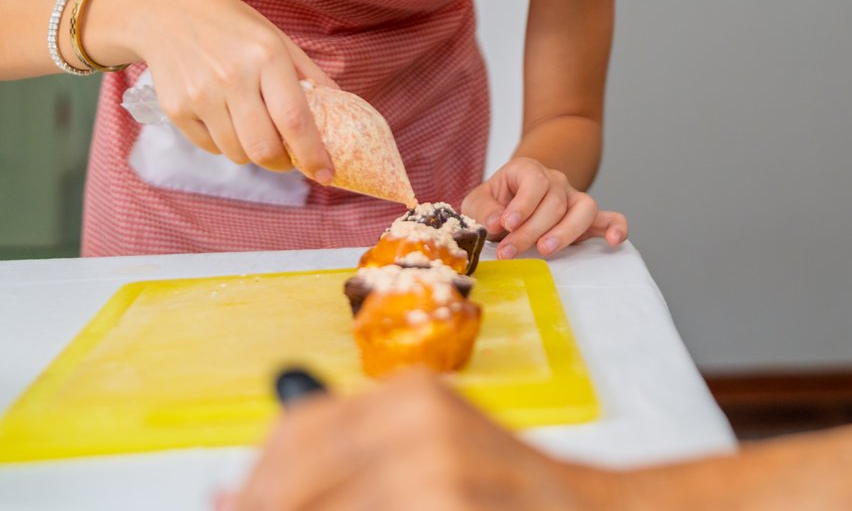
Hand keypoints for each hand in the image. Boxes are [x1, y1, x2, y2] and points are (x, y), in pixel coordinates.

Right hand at [130, 0, 336, 181]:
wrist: (165, 14)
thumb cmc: (232, 26)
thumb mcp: (276, 38)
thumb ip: (309, 75)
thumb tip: (340, 107)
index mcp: (266, 56)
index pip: (294, 119)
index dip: (313, 153)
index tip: (326, 174)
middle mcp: (232, 77)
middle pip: (263, 148)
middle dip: (284, 164)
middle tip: (290, 159)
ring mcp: (200, 95)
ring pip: (237, 153)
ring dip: (254, 154)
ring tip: (256, 131)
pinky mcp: (175, 109)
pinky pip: (211, 147)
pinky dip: (226, 144)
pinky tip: (226, 119)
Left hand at [221, 371, 620, 510]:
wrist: (581, 510)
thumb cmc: (494, 489)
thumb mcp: (422, 449)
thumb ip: (337, 464)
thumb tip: (229, 497)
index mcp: (408, 394)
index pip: (298, 432)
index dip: (255, 484)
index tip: (229, 506)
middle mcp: (418, 420)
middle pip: (297, 483)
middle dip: (266, 509)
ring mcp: (434, 471)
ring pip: (323, 506)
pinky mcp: (447, 505)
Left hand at [461, 157, 627, 259]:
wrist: (509, 206)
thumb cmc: (494, 205)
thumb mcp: (478, 202)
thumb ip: (483, 209)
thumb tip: (497, 221)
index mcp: (529, 171)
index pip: (534, 181)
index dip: (522, 204)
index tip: (507, 224)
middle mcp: (556, 182)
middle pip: (555, 201)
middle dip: (531, 229)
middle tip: (509, 252)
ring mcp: (573, 199)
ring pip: (584, 207)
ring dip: (566, 231)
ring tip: (545, 249)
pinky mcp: (586, 220)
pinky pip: (609, 218)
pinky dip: (616, 228)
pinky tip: (615, 241)